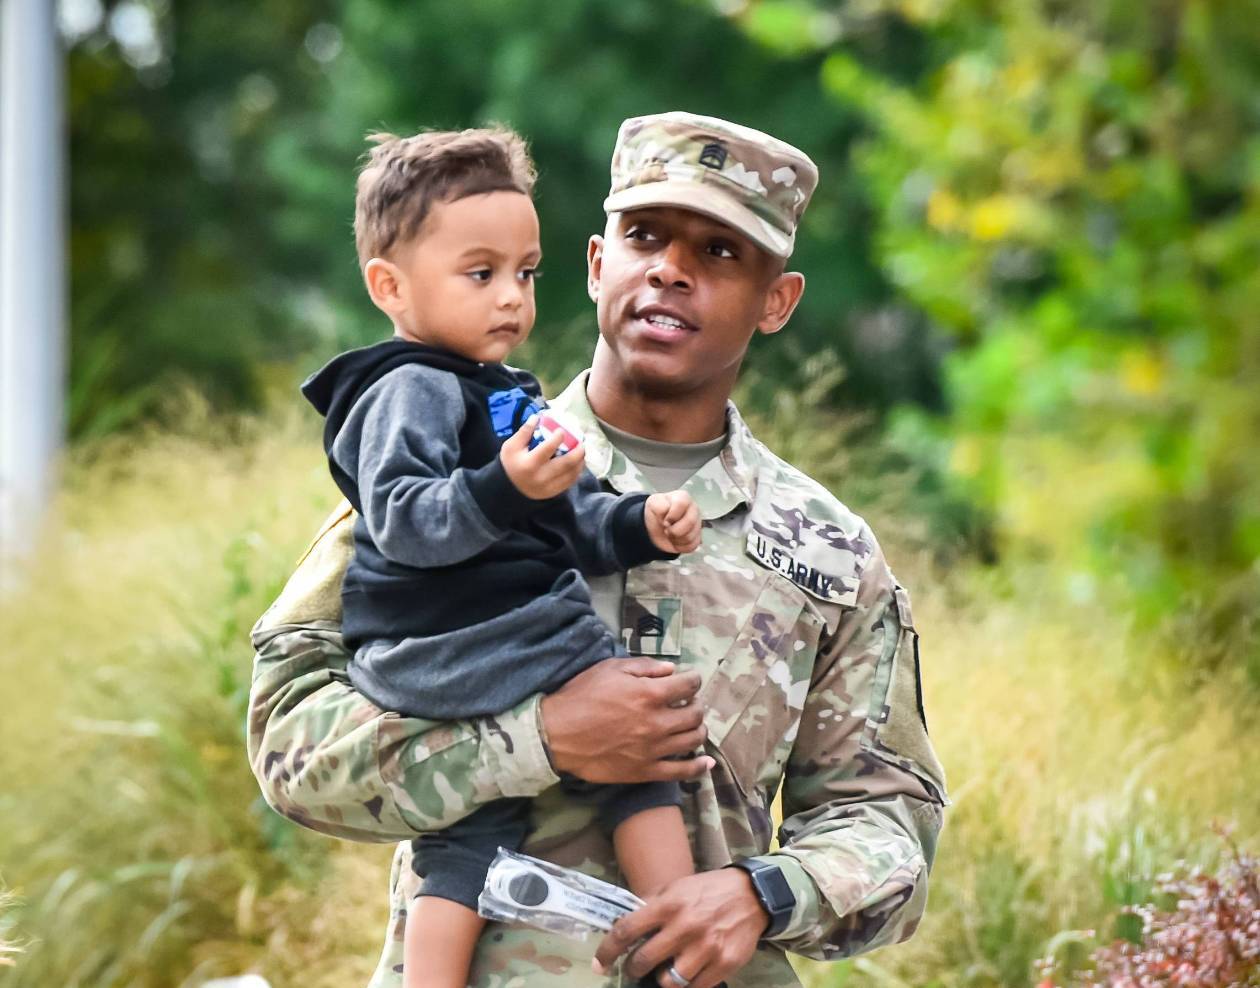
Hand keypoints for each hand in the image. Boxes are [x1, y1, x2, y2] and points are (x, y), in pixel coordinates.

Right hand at [500, 415, 585, 498]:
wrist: (507, 487)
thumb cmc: (510, 463)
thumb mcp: (511, 446)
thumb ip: (524, 432)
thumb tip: (537, 417)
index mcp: (530, 464)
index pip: (548, 448)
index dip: (558, 438)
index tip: (562, 430)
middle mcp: (541, 477)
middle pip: (565, 463)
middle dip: (577, 452)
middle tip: (581, 442)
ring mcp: (548, 487)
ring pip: (571, 474)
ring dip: (580, 462)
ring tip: (582, 451)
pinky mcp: (553, 492)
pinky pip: (570, 482)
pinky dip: (577, 472)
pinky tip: (578, 463)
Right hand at [539, 658, 712, 783]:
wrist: (557, 735)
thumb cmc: (581, 695)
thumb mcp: (610, 668)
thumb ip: (644, 667)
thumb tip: (672, 669)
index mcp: (650, 694)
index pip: (688, 684)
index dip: (693, 679)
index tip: (689, 680)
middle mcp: (658, 722)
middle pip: (695, 713)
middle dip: (696, 704)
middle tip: (689, 702)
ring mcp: (654, 749)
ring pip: (692, 740)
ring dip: (698, 729)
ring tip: (692, 725)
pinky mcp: (646, 771)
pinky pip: (681, 771)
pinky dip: (697, 767)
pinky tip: (706, 762)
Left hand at [592, 869, 767, 987]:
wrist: (751, 895)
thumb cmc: (708, 890)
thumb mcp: (678, 887)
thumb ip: (653, 906)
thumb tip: (626, 925)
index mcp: (669, 905)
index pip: (627, 930)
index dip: (608, 950)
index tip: (600, 963)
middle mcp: (685, 927)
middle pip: (644, 961)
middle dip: (634, 969)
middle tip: (635, 968)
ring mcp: (705, 948)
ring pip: (669, 982)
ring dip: (662, 979)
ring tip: (665, 971)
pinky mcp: (723, 964)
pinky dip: (687, 984)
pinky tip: (687, 973)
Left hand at [645, 491, 701, 554]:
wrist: (655, 528)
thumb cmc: (656, 514)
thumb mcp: (652, 504)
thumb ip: (658, 505)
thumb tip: (666, 510)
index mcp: (683, 498)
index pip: (682, 504)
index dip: (672, 515)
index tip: (664, 521)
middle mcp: (694, 509)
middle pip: (690, 522)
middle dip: (674, 530)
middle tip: (666, 530)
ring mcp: (697, 524)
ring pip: (690, 536)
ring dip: (675, 539)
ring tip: (670, 534)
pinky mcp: (697, 537)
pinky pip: (692, 546)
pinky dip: (680, 546)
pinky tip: (675, 540)